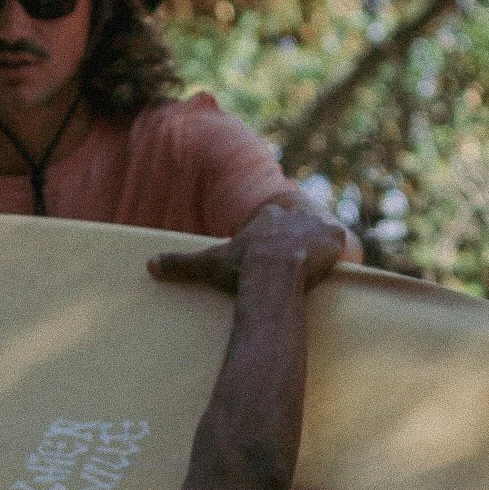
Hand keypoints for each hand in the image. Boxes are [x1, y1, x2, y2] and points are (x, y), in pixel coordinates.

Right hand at [148, 201, 347, 297]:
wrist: (273, 274)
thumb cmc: (242, 271)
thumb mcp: (209, 266)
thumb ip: (180, 264)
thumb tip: (149, 266)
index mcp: (267, 216)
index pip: (274, 220)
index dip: (274, 236)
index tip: (273, 252)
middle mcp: (293, 214)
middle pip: (300, 224)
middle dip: (300, 238)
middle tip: (297, 262)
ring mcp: (316, 225)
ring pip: (320, 234)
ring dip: (319, 247)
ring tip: (315, 267)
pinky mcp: (334, 238)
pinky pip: (339, 245)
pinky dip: (335, 255)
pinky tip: (331, 269)